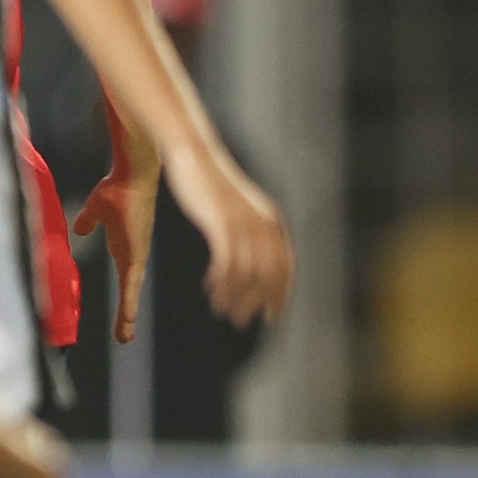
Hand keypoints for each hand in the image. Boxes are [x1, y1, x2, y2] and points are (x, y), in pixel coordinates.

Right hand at [70, 147, 163, 342]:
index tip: (124, 319)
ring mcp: (136, 255)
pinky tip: (129, 317)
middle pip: (130, 293)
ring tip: (125, 336)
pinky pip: (131, 282)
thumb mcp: (96, 209)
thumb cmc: (117, 187)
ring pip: (132, 293)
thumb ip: (88, 222)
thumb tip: (80, 231)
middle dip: (126, 316)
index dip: (125, 300)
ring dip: (128, 315)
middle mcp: (133, 255)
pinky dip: (130, 301)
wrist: (132, 175)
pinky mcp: (135, 252)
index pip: (125, 280)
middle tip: (124, 338)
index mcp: (125, 248)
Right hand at [162, 135, 292, 326]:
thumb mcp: (236, 208)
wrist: (193, 155)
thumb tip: (248, 254)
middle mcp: (263, 223)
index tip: (271, 315)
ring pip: (247, 272)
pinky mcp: (222, 223)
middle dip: (256, 302)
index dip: (280, 293)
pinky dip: (221, 281)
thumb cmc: (209, 181)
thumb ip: (247, 228)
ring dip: (234, 296)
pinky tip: (210, 289)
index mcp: (271, 221)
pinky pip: (226, 262)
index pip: (284, 266)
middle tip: (242, 321)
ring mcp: (243, 222)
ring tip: (221, 311)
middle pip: (268, 274)